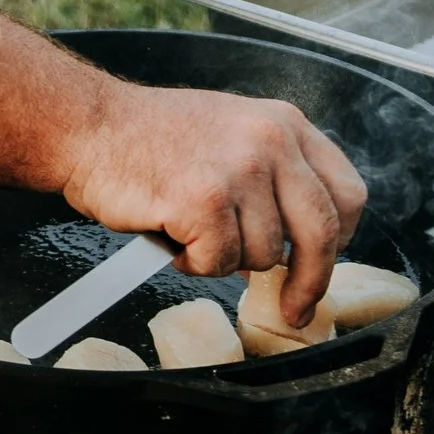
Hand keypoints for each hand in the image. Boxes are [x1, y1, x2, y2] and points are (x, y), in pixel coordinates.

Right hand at [56, 78, 366, 322]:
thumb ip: (271, 178)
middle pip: (322, 233)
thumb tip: (291, 248)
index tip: (320, 265)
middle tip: (293, 310)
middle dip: (309, 283)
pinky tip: (171, 235)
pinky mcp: (204, 201)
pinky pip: (218, 262)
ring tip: (189, 232)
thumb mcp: (230, 135)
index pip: (346, 193)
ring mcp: (239, 170)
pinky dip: (193, 262)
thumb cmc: (148, 137)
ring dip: (225, 259)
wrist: (87, 125)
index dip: (340, 239)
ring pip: (264, 254)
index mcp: (284, 124)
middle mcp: (270, 141)